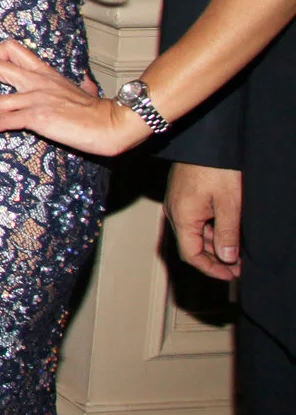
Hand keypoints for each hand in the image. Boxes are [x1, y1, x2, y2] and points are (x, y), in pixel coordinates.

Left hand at [0, 38, 146, 153]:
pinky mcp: (38, 117)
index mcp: (46, 72)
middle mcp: (38, 81)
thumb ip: (82, 85)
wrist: (112, 123)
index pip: (13, 48)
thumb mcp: (86, 91)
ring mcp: (37, 98)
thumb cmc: (100, 111)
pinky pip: (4, 120)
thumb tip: (87, 83)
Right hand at [167, 162, 243, 281]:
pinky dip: (209, 230)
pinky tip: (226, 229)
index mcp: (183, 217)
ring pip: (193, 233)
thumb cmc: (217, 167)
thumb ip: (227, 233)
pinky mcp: (182, 195)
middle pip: (191, 246)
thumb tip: (227, 259)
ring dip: (213, 244)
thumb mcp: (230, 203)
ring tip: (237, 248)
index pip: (191, 255)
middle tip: (240, 265)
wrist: (206, 139)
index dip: (212, 270)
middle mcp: (174, 212)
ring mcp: (177, 203)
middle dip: (215, 259)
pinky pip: (193, 220)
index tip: (232, 275)